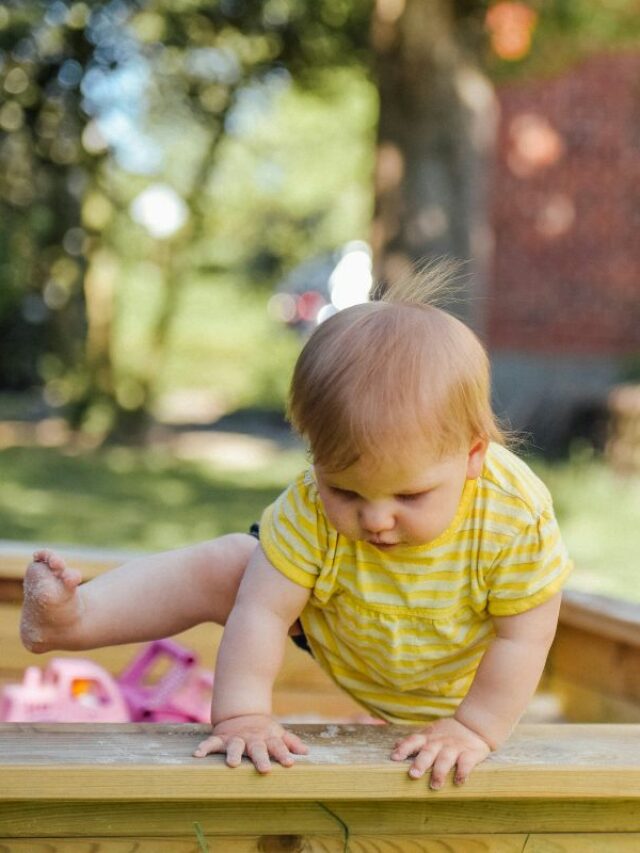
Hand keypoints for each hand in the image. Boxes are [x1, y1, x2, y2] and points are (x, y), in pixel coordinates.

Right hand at [193, 714, 307, 772]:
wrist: (241, 713)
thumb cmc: (263, 730)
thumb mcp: (277, 733)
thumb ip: (290, 742)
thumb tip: (306, 753)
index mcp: (267, 738)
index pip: (278, 746)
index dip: (284, 754)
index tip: (289, 763)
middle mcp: (252, 739)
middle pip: (258, 748)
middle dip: (261, 758)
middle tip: (265, 769)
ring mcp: (236, 738)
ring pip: (235, 746)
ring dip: (234, 753)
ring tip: (232, 764)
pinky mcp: (221, 738)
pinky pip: (211, 742)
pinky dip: (204, 747)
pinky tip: (197, 754)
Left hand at [390, 717, 490, 787]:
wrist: (473, 726)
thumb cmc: (446, 734)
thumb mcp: (429, 733)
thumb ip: (414, 741)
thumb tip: (395, 745)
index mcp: (428, 738)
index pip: (413, 741)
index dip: (404, 748)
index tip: (394, 757)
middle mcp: (439, 742)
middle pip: (428, 751)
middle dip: (420, 763)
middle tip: (413, 775)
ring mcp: (454, 748)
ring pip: (445, 759)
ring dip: (440, 772)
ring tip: (435, 785)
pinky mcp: (470, 754)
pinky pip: (466, 763)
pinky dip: (462, 772)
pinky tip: (458, 781)